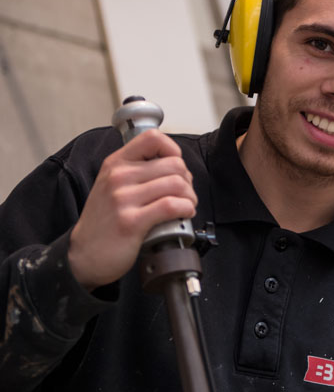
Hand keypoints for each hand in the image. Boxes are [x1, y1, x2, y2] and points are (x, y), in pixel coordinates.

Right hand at [68, 129, 197, 290]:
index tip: (176, 168)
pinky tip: (184, 214)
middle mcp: (119, 176)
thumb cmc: (105, 220)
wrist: (84, 254)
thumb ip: (138, 170)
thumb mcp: (113, 184)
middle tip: (184, 194)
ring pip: (176, 184)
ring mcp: (123, 198)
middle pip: (174, 164)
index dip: (173, 150)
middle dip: (188, 180)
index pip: (152, 138)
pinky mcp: (131, 221)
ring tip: (186, 205)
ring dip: (190, 197)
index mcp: (116, 163)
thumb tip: (176, 165)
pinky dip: (186, 209)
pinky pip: (171, 206)